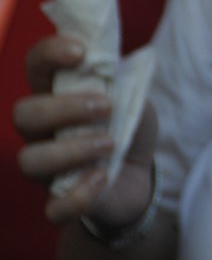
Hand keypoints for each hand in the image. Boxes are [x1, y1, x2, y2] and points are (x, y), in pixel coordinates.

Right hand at [13, 35, 156, 228]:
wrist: (140, 174)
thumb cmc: (128, 126)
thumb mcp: (133, 96)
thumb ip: (121, 78)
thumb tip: (111, 60)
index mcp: (56, 95)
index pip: (35, 66)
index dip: (48, 53)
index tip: (80, 51)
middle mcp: (42, 131)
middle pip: (23, 114)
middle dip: (63, 108)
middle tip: (105, 107)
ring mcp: (48, 169)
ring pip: (30, 160)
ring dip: (72, 149)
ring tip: (109, 144)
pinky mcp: (63, 202)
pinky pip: (54, 208)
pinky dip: (78, 196)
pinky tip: (102, 178)